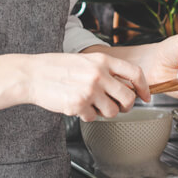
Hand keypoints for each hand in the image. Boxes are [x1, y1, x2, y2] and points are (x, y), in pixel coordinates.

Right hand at [25, 52, 149, 121]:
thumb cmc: (57, 67)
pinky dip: (87, 115)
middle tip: (117, 106)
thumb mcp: (86, 61)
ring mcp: (89, 90)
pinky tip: (77, 105)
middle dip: (125, 106)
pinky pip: (93, 117)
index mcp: (102, 60)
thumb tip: (126, 86)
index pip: (135, 73)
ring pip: (112, 112)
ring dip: (104, 112)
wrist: (32, 75)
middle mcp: (99, 74)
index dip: (144, 87)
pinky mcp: (79, 105)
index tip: (145, 96)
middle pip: (128, 98)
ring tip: (90, 104)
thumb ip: (106, 70)